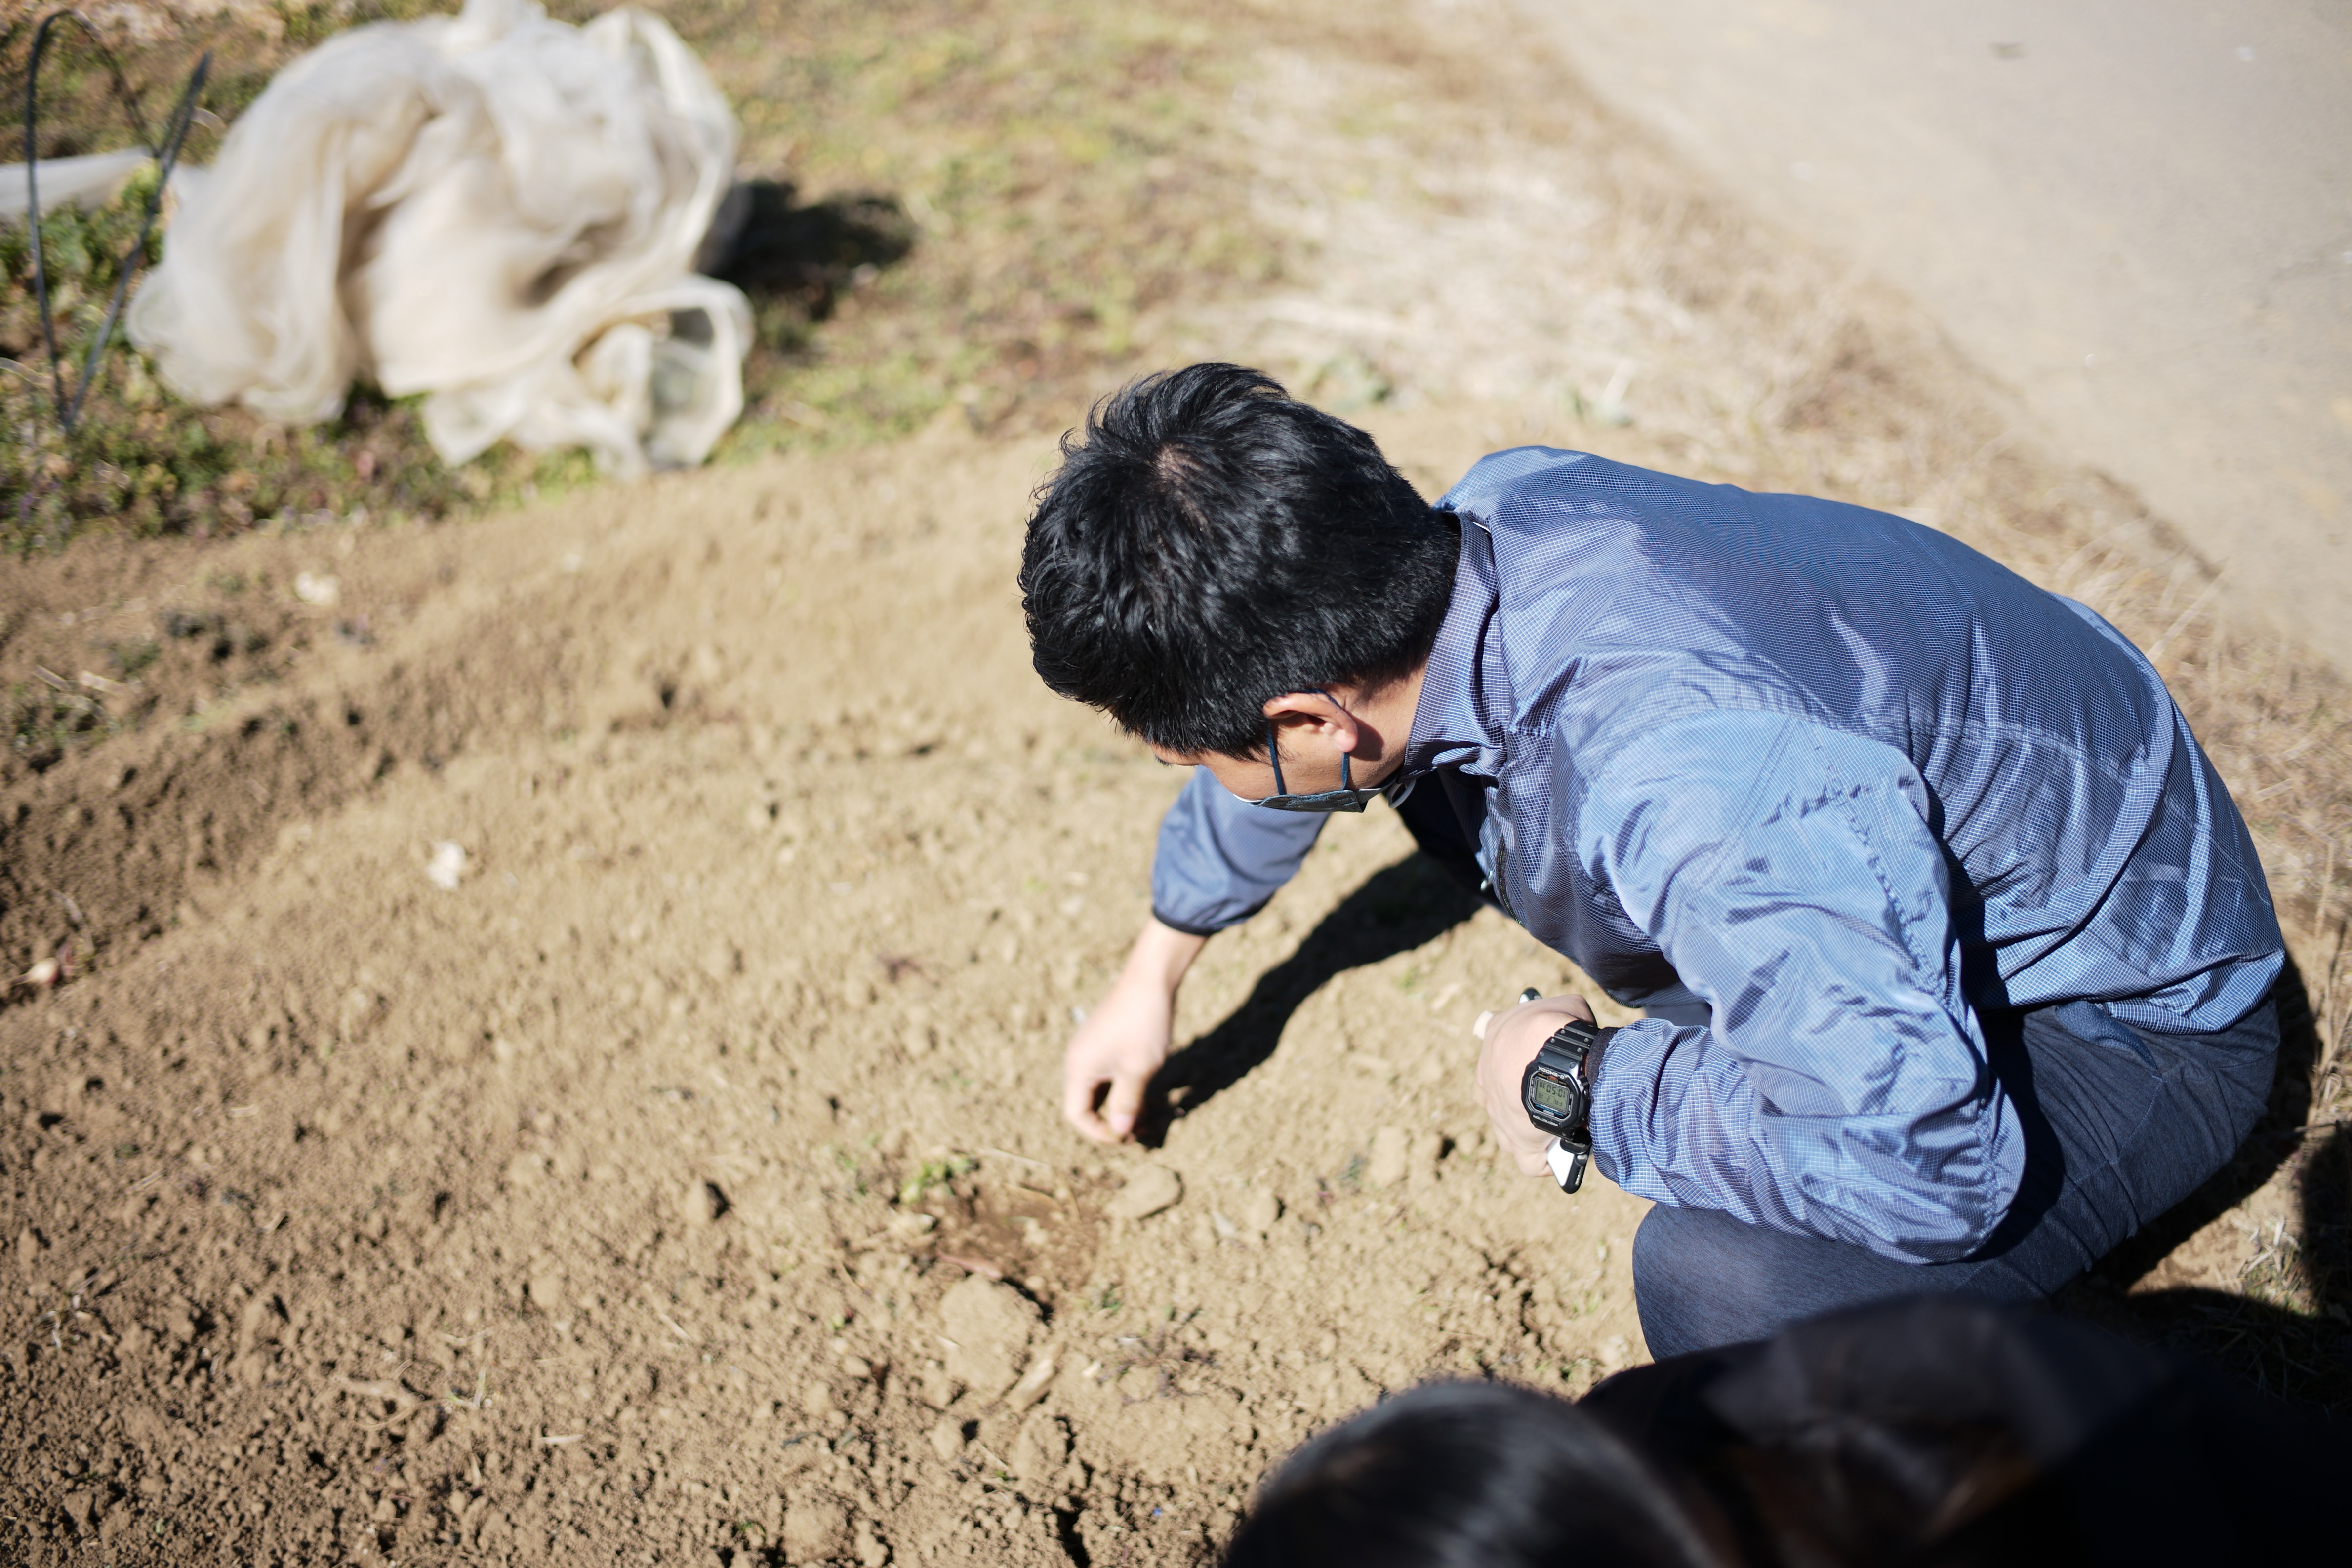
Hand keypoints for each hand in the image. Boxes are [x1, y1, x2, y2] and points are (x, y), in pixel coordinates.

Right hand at [1061, 918, 1205, 1142]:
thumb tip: (1120, 1133)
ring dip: (1119, 1106)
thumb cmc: (1144, 1023)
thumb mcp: (1139, 1069)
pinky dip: (1123, 1089)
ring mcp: (1090, 1050)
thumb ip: (1127, 1103)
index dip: (1100, 1133)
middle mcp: (1078, 1060)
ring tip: (1146, 1118)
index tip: (1128, 1137)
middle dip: (1111, 1122)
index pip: (1076, 1114)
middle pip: (1085, 1104)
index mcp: (1079, 1068)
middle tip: (1141, 1133)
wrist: (1150, 979)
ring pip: (1099, 1090)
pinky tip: (1145, 1095)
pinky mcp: (1103, 1042)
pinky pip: (1107, 1075)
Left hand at [1474, 992, 1596, 1177]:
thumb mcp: (1567, 1007)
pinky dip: (1545, 1161)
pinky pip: (1530, 1162)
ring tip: (1562, 1124)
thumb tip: (1577, 1028)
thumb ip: (1567, 1017)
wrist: (1552, 1058)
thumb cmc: (1556, 1026)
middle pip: (1501, 1091)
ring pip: (1511, 1129)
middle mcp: (1488, 1078)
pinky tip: (1563, 1155)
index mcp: (1496, 1036)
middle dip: (1524, 1095)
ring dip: (1532, 1128)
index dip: (1512, 1049)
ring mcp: (1500, 1115)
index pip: (1493, 1036)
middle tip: (1555, 1091)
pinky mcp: (1519, 1142)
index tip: (1526, 1052)